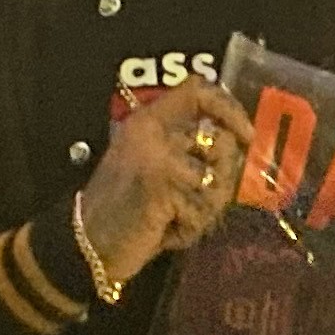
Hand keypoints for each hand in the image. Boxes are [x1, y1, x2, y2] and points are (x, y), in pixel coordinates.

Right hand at [73, 78, 256, 287]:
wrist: (88, 244)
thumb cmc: (125, 209)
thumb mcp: (152, 165)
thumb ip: (187, 148)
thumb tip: (236, 144)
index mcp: (148, 120)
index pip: (196, 90)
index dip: (229, 107)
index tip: (246, 134)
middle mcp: (153, 132)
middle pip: (223, 144)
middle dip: (219, 183)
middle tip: (190, 204)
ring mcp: (159, 158)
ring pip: (218, 183)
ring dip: (203, 211)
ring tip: (173, 219)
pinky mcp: (164, 188)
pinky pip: (202, 211)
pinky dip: (190, 229)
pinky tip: (165, 231)